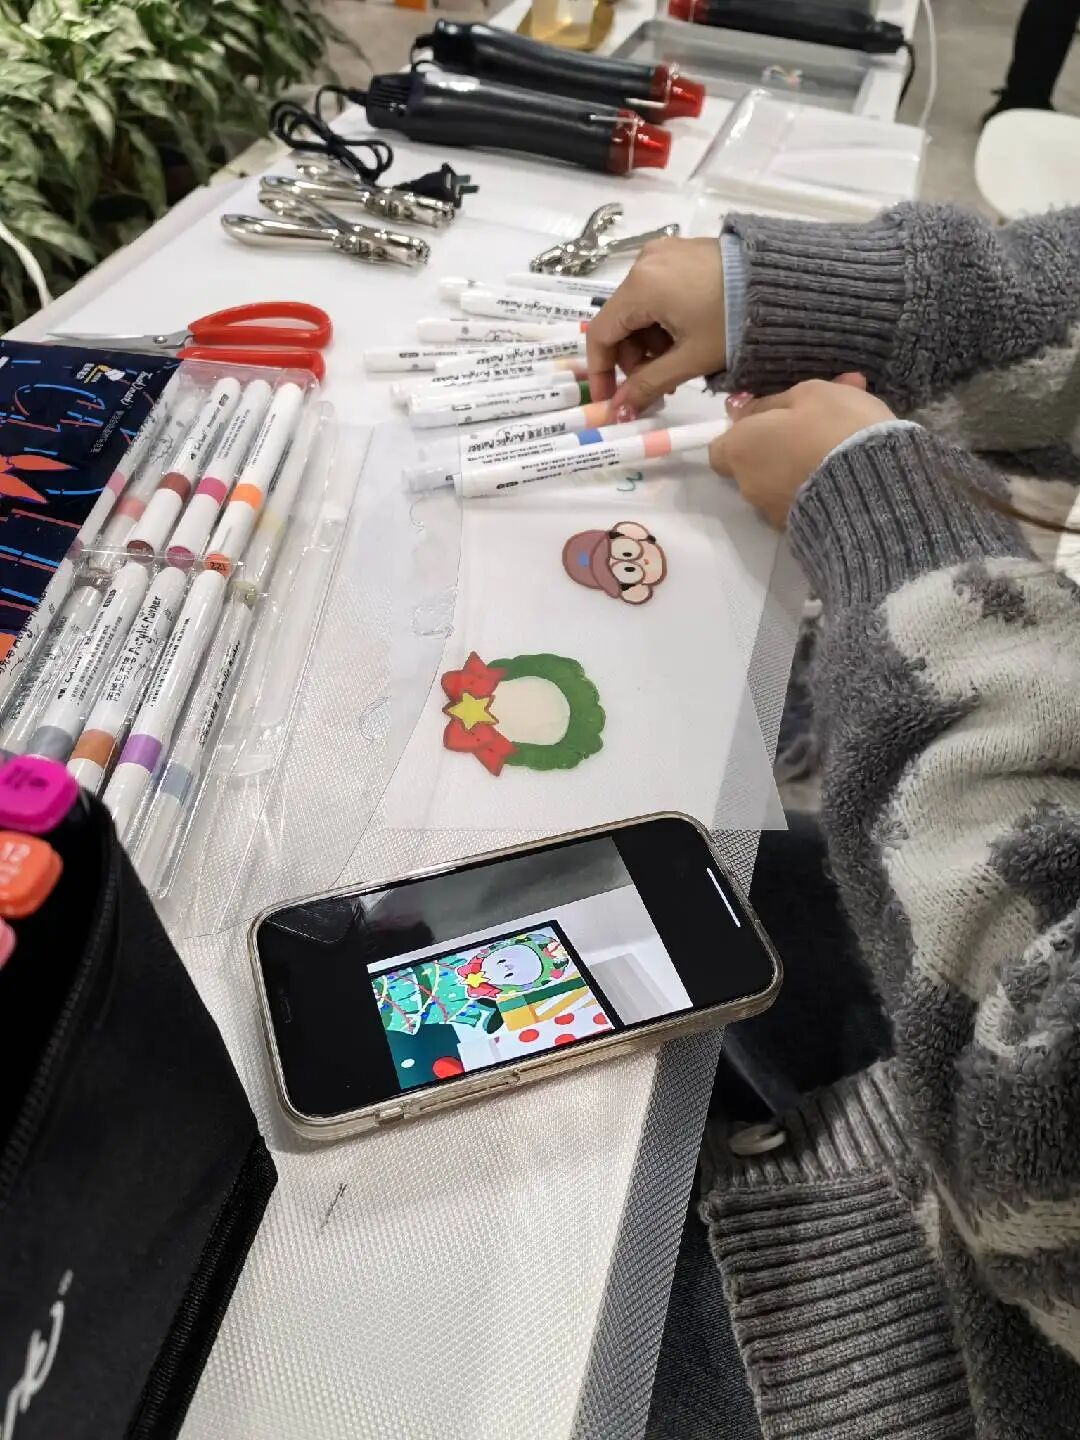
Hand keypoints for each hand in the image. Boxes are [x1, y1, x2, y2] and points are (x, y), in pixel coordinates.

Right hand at [586, 236, 725, 415]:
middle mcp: (643, 262)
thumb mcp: (688, 360)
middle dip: (632, 358)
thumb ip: (648, 385)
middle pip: (620, 320)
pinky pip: (656, 291)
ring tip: (676, 363)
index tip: (611, 399)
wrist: (782, 284)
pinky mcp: (680, 252)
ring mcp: (663, 253)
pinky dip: (661, 320)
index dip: (601, 372)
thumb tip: (618, 412)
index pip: (600, 334)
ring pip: (638, 307)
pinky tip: (684, 338)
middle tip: (656, 384)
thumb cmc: (733, 323)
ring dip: (648, 341)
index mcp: (640, 286)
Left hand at [709, 375, 895, 527]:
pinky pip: (803, 498)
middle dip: (779, 444)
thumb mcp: (809, 394)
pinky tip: (849, 468)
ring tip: (846, 441)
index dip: (741, 432)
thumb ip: (770, 402)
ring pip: (781, 479)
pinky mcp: (801, 529)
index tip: (770, 420)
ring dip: (803, 462)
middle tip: (819, 421)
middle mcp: (749, 486)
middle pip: (753, 463)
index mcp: (741, 450)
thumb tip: (742, 411)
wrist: (877, 488)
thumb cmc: (836, 428)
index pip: (719, 448)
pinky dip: (817, 484)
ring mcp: (774, 512)